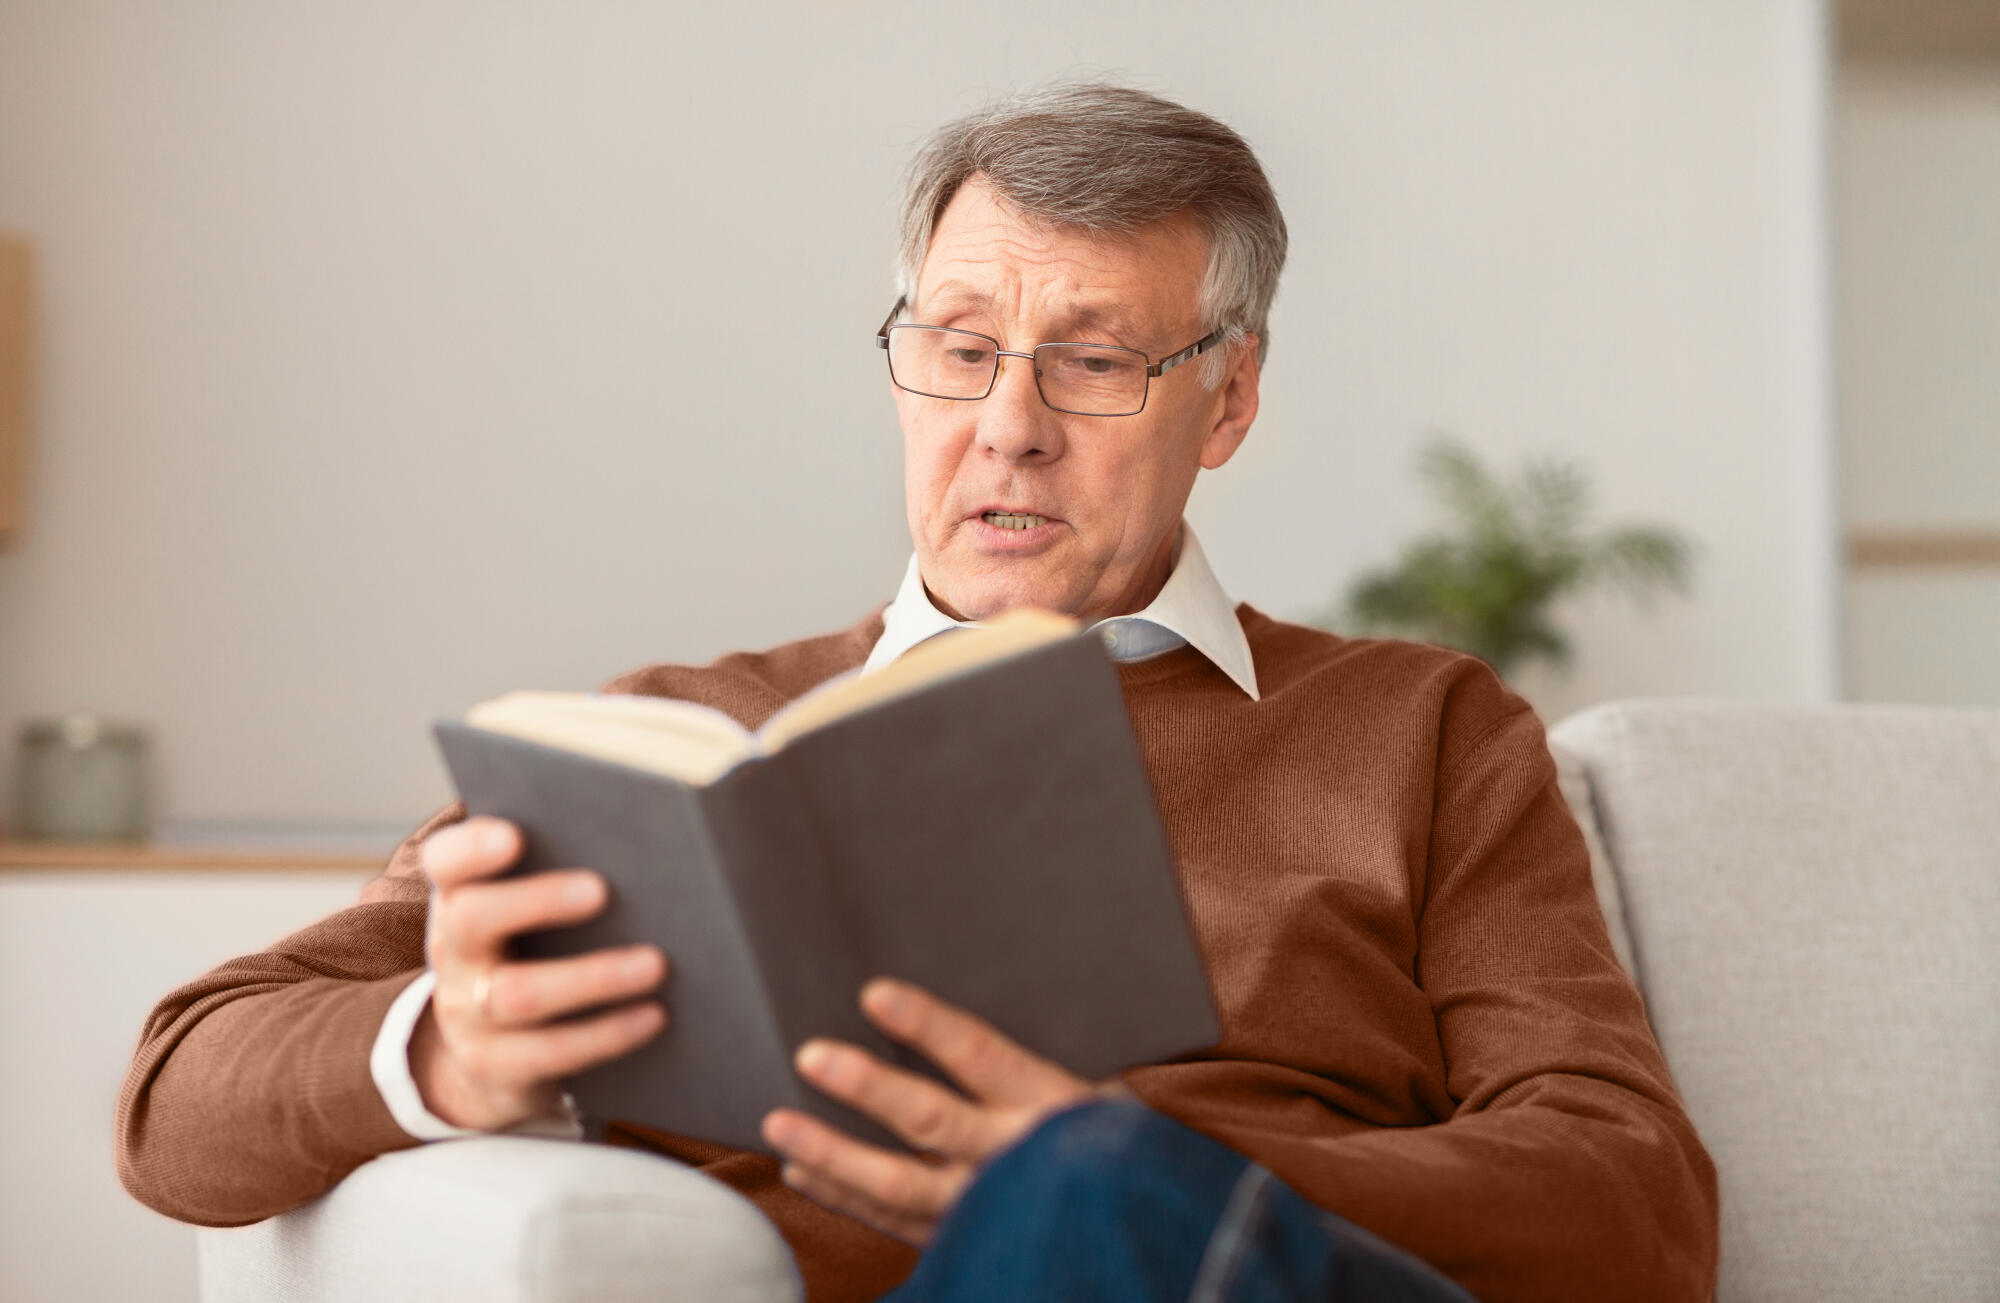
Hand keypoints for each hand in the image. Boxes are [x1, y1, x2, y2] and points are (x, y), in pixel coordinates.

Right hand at [411, 816, 668, 1130]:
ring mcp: (468, 1012)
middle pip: (471, 919)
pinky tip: (654, 1015)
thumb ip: (563, 869)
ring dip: (593, 977)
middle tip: (602, 890)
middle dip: (536, 901)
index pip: (445, 862)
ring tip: (656, 963)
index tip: (515, 835)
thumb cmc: (531, 950)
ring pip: (518, 994)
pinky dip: (608, 1033)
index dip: (471, 848)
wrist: (488, 1052)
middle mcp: (454, 952)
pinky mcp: (498, 1064)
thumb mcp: (528, 910)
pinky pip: (551, 1052)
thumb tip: (642, 841)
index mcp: (460, 896)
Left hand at [760, 977, 1119, 1245]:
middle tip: (811, 1056)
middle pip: (932, 1120)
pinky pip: (890, 1221)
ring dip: (834, 1153)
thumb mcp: (1086, 1076)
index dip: (927, 1024)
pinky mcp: (961, 1238)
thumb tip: (932, 993)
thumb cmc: (1094, 1126)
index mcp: (1049, 1099)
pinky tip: (800, 1168)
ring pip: (899, 1184)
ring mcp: (985, 1205)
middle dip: (867, 1087)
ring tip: (781, 1123)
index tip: (875, 995)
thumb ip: (1017, 1053)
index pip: (981, 1054)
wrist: (1129, 1214)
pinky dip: (841, 1195)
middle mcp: (1015, 1155)